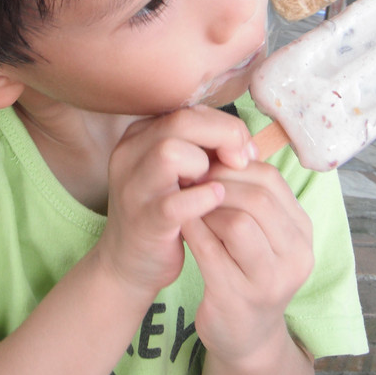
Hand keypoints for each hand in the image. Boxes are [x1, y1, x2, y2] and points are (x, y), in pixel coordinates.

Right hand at [96, 106, 257, 298]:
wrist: (130, 263)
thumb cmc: (164, 212)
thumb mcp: (179, 172)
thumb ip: (203, 149)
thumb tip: (245, 142)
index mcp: (139, 136)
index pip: (187, 111)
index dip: (224, 125)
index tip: (245, 149)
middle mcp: (130, 154)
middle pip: (180, 122)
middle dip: (222, 135)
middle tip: (243, 161)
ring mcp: (133, 188)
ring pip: (169, 153)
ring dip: (204, 164)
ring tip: (218, 183)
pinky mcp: (143, 221)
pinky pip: (174, 202)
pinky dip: (202, 198)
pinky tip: (216, 201)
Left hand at [181, 160, 312, 363]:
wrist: (244, 335)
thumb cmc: (247, 270)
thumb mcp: (261, 232)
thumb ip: (250, 195)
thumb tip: (221, 146)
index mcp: (302, 232)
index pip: (271, 180)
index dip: (235, 166)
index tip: (207, 163)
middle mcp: (296, 256)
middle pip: (257, 199)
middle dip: (218, 183)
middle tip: (191, 178)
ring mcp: (270, 281)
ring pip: (237, 223)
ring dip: (206, 207)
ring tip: (188, 200)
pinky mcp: (238, 299)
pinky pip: (211, 252)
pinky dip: (194, 231)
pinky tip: (181, 223)